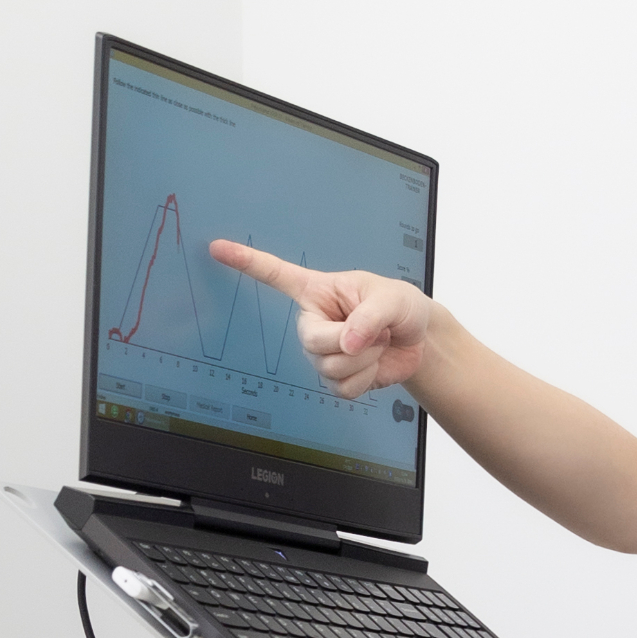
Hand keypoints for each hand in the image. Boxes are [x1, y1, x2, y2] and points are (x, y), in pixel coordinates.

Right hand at [210, 240, 436, 398]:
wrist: (419, 341)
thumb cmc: (400, 307)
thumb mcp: (390, 299)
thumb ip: (368, 317)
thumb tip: (346, 345)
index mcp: (319, 292)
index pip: (277, 276)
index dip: (247, 263)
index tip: (217, 248)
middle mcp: (314, 323)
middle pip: (312, 342)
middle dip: (350, 341)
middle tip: (375, 331)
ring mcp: (323, 353)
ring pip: (329, 368)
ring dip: (365, 360)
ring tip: (378, 344)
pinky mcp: (337, 379)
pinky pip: (341, 389)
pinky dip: (366, 380)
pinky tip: (374, 365)